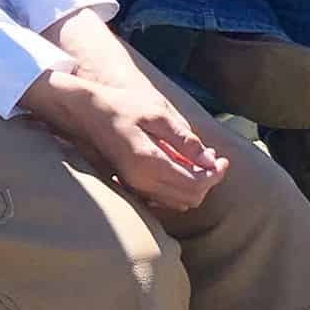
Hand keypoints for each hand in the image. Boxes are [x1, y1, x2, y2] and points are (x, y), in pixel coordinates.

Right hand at [21, 66, 228, 212]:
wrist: (87, 112)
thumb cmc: (123, 107)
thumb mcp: (157, 114)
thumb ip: (184, 139)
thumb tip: (210, 160)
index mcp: (150, 162)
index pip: (195, 183)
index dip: (215, 174)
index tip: (223, 159)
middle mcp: (142, 181)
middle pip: (190, 198)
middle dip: (208, 180)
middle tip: (214, 158)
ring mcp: (136, 186)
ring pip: (179, 202)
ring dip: (195, 185)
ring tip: (200, 160)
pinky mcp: (132, 185)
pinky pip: (165, 198)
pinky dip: (180, 187)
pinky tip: (181, 165)